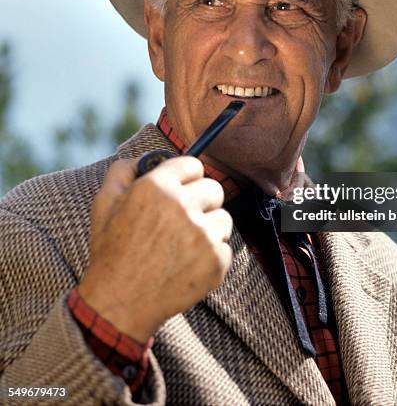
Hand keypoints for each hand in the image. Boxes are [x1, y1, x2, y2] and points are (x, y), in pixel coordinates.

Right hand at [78, 156, 231, 342]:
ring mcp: (202, 235)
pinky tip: (188, 264)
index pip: (193, 165)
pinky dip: (212, 256)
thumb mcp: (104, 204)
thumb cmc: (112, 252)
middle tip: (184, 219)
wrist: (120, 304)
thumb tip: (143, 159)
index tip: (184, 189)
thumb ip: (122, 171)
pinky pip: (226, 247)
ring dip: (209, 229)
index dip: (188, 177)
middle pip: (214, 189)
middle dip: (201, 201)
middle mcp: (182, 206)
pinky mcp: (216, 260)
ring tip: (184, 245)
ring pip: (223, 218)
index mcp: (156, 187)